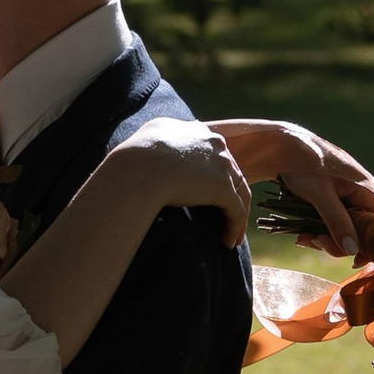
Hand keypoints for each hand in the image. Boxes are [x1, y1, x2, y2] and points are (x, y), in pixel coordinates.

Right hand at [109, 116, 252, 247]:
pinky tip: (227, 242)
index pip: (212, 152)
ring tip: (230, 236)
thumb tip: (155, 152)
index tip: (206, 191)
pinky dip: (234, 227)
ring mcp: (222, 165)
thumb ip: (159, 140)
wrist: (138, 169)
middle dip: (229, 193)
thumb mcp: (147, 137)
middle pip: (231, 171)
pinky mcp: (223, 188)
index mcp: (196, 131)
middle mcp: (213, 143)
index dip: (211, 173)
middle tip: (224, 214)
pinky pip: (237, 211)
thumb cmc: (133, 159)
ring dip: (236, 215)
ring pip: (239, 192)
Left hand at [222, 119, 373, 258]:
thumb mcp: (320, 194)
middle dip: (341, 243)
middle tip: (318, 242)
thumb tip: (353, 250)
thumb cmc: (304, 165)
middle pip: (364, 232)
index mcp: (367, 189)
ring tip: (305, 238)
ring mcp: (347, 200)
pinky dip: (320, 233)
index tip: (356, 259)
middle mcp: (362, 195)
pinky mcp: (333, 203)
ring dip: (327, 240)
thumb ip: (337, 221)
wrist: (280, 148)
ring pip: (346, 231)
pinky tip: (303, 235)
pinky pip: (334, 225)